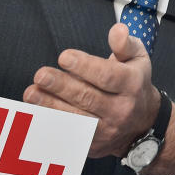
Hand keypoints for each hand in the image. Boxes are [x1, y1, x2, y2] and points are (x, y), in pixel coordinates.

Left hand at [24, 22, 158, 157]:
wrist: (142, 124)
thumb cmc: (134, 84)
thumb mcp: (138, 59)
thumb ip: (125, 44)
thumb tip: (117, 30)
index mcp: (132, 85)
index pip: (108, 76)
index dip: (85, 66)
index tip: (64, 57)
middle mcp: (121, 109)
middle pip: (88, 98)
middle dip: (62, 86)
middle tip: (41, 75)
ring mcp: (106, 129)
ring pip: (76, 118)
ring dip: (50, 106)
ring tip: (31, 93)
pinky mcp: (92, 143)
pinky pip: (69, 134)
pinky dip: (51, 124)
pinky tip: (34, 112)